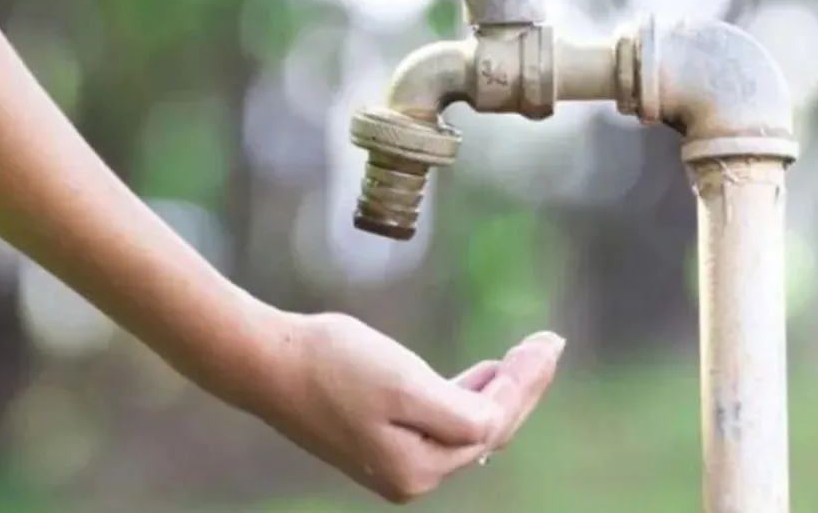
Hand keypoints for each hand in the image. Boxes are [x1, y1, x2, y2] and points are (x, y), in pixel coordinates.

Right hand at [261, 312, 565, 503]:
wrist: (268, 362)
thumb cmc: (334, 365)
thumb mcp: (405, 384)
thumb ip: (459, 411)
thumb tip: (496, 421)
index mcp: (419, 468)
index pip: (492, 424)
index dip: (526, 383)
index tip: (549, 342)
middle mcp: (411, 475)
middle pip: (485, 430)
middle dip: (521, 387)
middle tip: (550, 345)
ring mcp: (395, 460)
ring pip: (465, 425)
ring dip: (497, 390)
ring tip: (526, 357)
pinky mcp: (380, 439)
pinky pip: (439, 422)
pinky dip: (465, 394)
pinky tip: (481, 375)